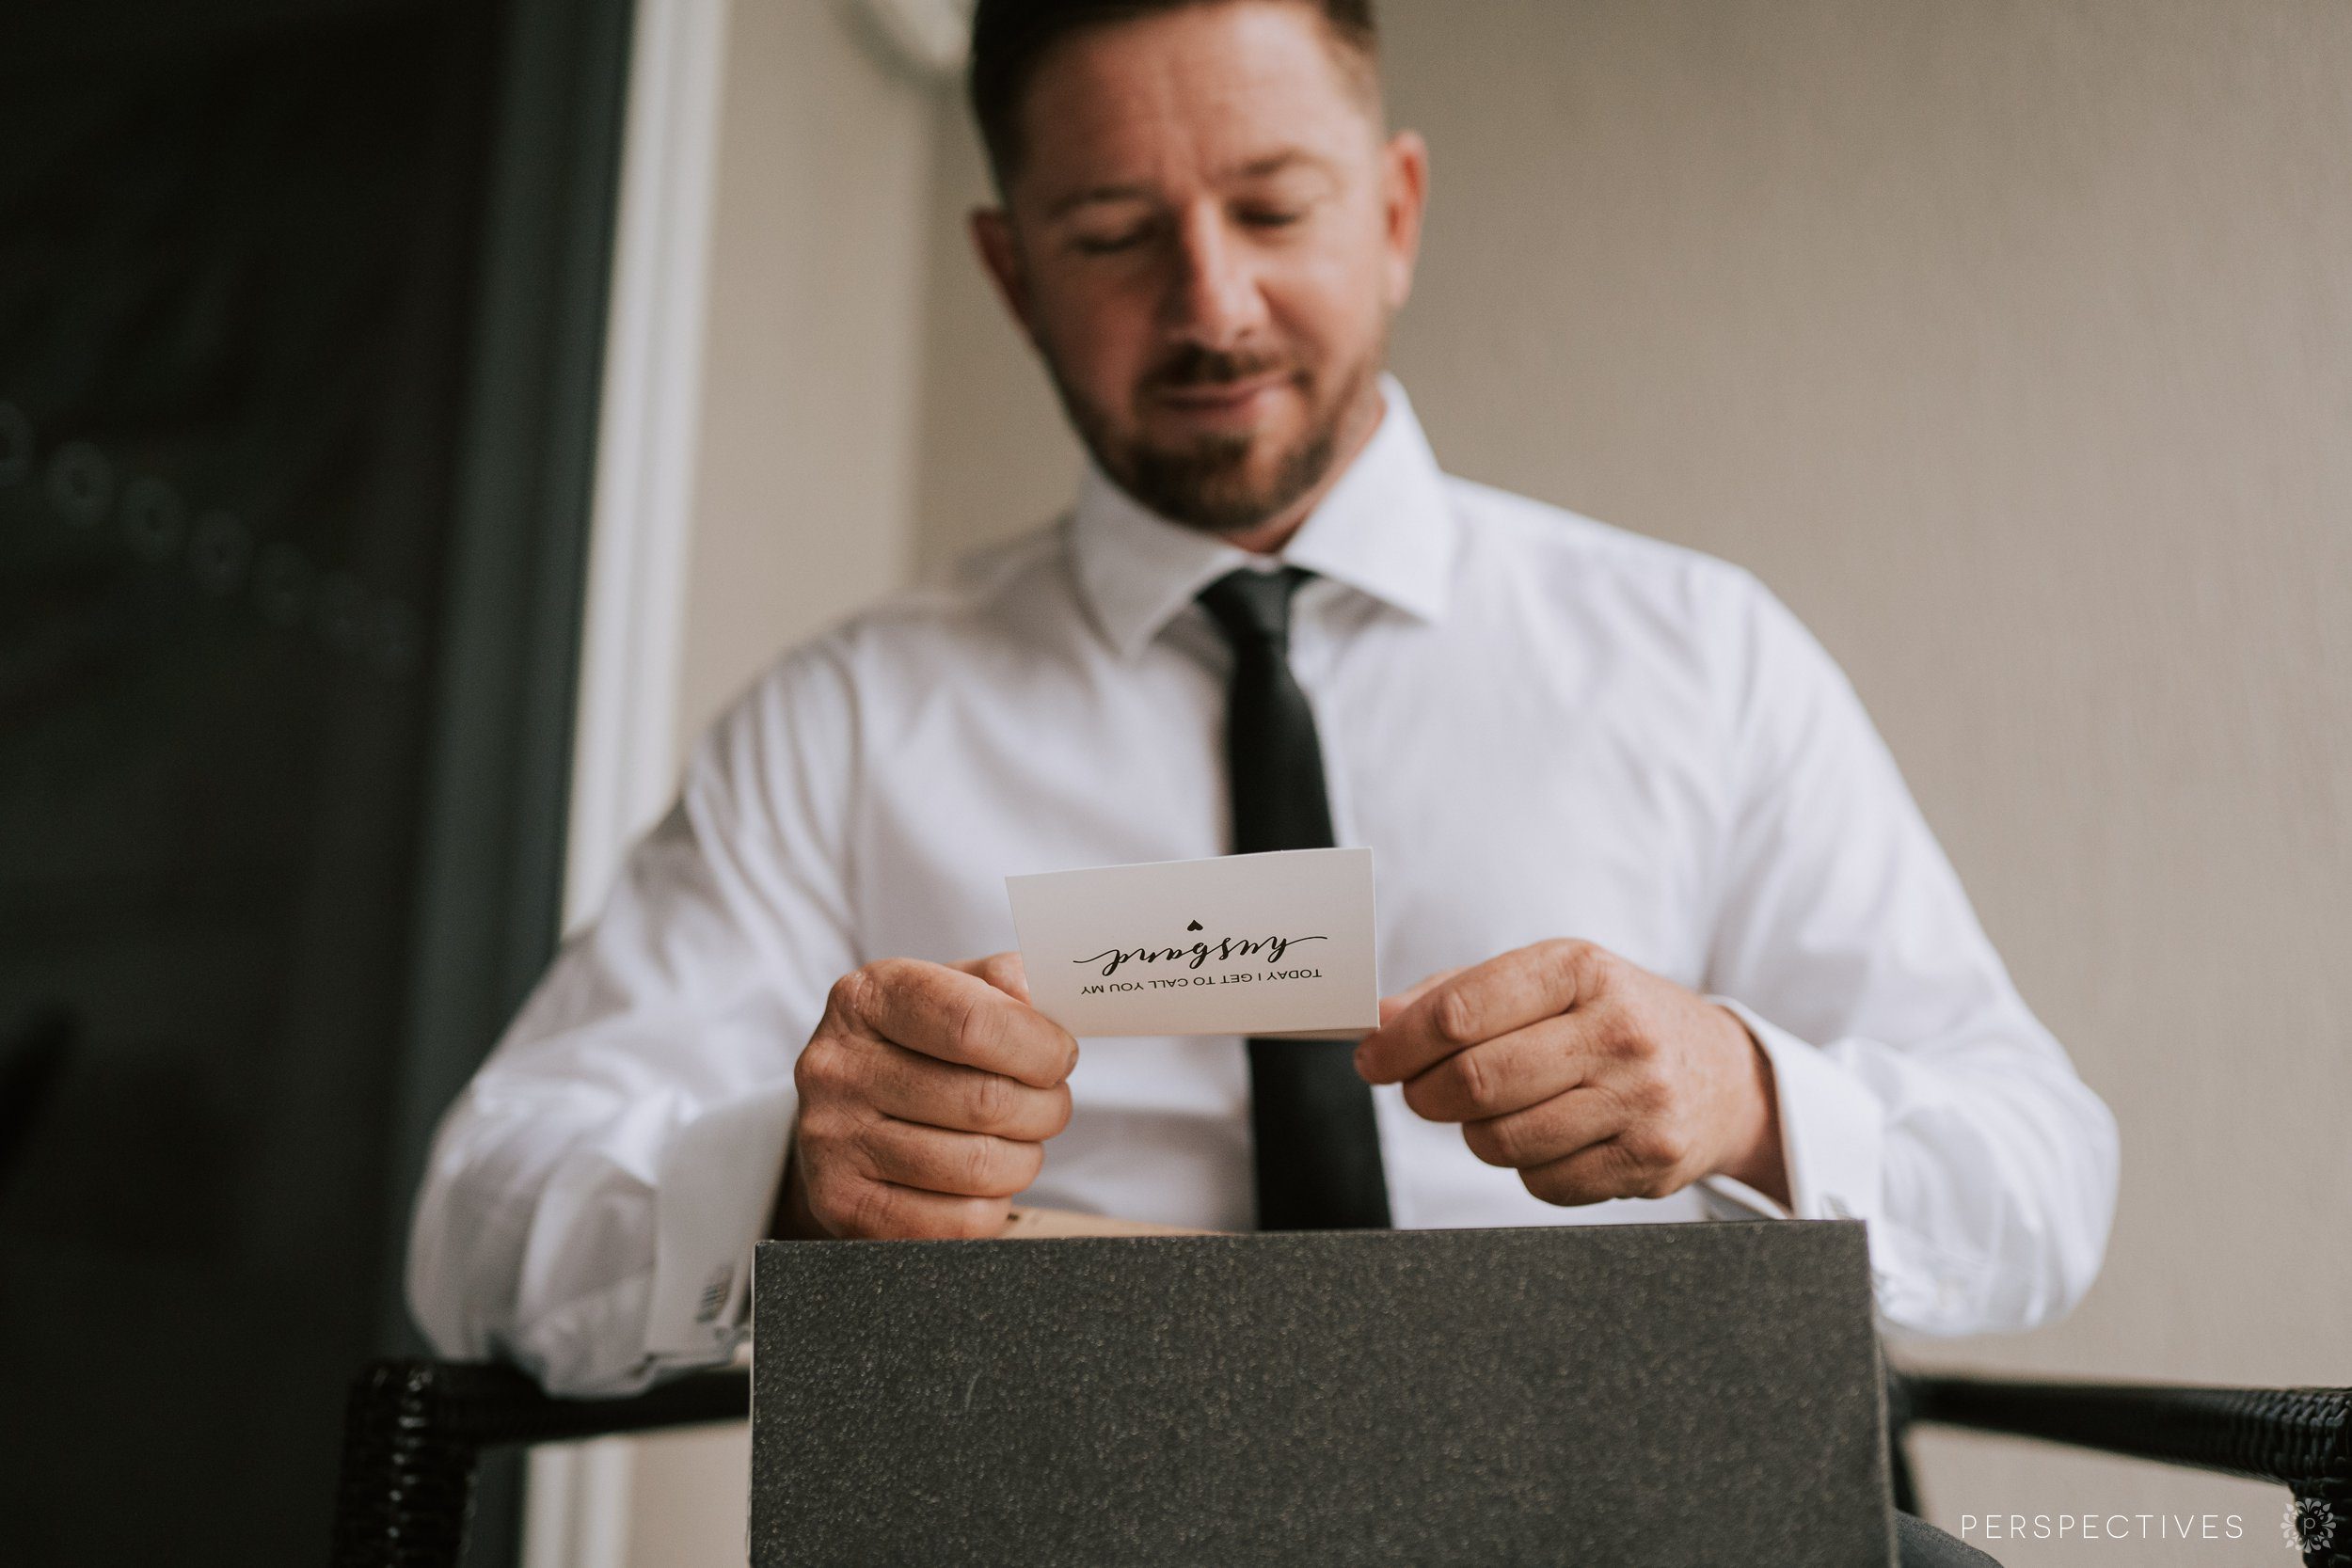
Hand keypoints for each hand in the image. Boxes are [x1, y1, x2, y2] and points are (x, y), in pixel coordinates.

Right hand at [777, 953, 1077, 1238]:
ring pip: (979, 1166)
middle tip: (1050, 1104)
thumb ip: (1002, 982)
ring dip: (1025, 1158)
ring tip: (1019, 1141)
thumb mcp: (951, 993)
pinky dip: (993, 1205)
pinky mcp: (843, 1207)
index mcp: (867, 998)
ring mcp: (832, 1141)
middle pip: (985, 1100)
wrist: (845, 1120)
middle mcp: (837, 1067)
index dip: (1039, 1047)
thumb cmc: (917, 1049)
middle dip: (1045, 1107)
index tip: (1060, 1056)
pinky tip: (982, 1182)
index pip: (972, 1023)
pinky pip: (959, 1222)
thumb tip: (1038, 996)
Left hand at [1354, 939, 1787, 1206]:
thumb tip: (1378, 1022)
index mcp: (1581, 968)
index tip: (1371, 1058)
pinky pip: (1541, 1183)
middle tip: (1416, 1093)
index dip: (1399, 1044)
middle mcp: (1617, 1031)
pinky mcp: (1649, 1161)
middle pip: (1475, 1081)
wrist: (1723, 1076)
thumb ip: (1459, 994)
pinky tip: (1549, 1137)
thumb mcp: (1550, 980)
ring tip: (1495, 1111)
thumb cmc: (1612, 1019)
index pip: (1461, 1012)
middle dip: (1423, 1094)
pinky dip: (1525, 1167)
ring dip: (1475, 1133)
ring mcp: (1639, 1100)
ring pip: (1501, 1140)